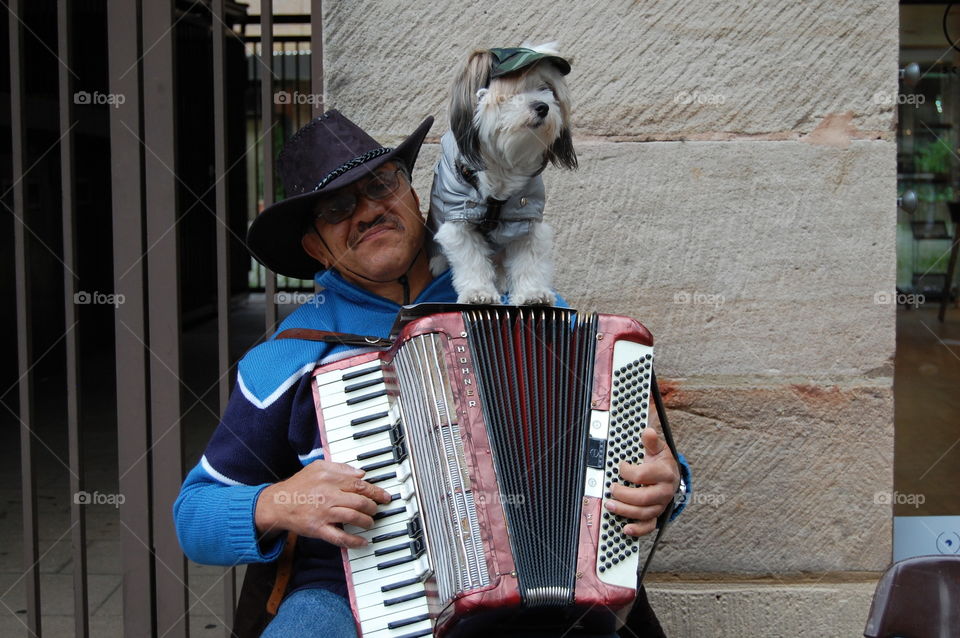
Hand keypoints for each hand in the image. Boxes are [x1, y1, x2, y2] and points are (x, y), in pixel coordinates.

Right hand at [254, 460, 391, 547]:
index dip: (375, 490)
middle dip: (373, 506)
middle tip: (377, 509)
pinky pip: (340, 537)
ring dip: (367, 521)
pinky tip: (363, 542)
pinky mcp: (318, 529)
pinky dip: (354, 541)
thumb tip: (361, 473)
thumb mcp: (318, 467)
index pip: (359, 484)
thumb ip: (340, 468)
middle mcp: (328, 495)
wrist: (278, 503)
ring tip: (370, 522)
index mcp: (330, 478)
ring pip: (353, 517)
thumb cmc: (300, 484)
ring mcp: (324, 513)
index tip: (384, 496)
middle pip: (360, 501)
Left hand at [604, 426, 679, 536]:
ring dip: (625, 511)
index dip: (628, 472)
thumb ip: (652, 441)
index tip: (621, 466)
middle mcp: (665, 491)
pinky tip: (625, 529)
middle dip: (624, 495)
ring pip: (644, 513)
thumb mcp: (658, 449)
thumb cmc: (661, 462)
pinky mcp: (657, 514)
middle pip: (644, 498)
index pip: (644, 475)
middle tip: (611, 489)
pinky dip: (638, 530)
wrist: (671, 475)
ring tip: (610, 505)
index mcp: (665, 473)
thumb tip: (648, 431)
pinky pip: (649, 526)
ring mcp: (661, 504)